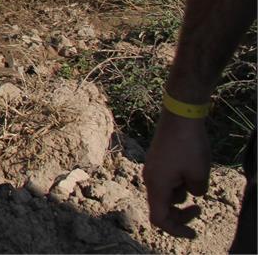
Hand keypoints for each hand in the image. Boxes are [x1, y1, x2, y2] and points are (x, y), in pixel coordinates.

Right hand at [144, 113, 211, 237]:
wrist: (179, 117)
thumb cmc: (188, 145)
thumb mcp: (199, 175)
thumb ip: (196, 191)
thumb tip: (192, 192)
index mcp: (157, 185)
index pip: (159, 218)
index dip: (175, 230)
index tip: (193, 232)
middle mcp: (150, 178)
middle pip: (161, 207)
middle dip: (180, 214)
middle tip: (199, 210)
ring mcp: (152, 168)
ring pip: (165, 193)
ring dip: (181, 195)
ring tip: (197, 179)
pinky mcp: (157, 160)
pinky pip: (165, 181)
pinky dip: (178, 184)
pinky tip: (191, 171)